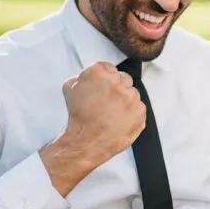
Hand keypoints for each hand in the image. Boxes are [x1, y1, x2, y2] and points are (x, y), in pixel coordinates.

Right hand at [40, 62, 145, 195]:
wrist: (86, 141)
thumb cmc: (78, 116)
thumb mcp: (69, 88)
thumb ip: (81, 77)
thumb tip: (88, 76)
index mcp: (99, 73)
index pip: (108, 67)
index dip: (104, 79)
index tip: (102, 88)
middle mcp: (117, 82)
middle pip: (123, 78)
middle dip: (116, 88)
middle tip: (107, 102)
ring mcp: (131, 97)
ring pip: (132, 93)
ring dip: (125, 101)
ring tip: (112, 114)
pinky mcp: (140, 111)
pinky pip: (139, 108)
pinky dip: (132, 114)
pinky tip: (119, 120)